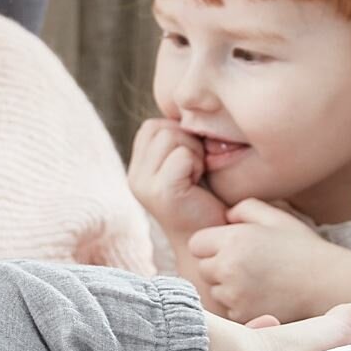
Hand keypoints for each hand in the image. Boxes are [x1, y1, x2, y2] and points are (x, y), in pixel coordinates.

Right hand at [128, 118, 228, 238]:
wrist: (216, 243)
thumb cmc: (210, 201)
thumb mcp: (189, 165)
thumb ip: (179, 141)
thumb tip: (186, 108)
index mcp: (138, 168)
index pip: (154, 126)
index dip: (181, 136)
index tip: (193, 164)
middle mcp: (134, 176)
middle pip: (161, 127)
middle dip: (188, 141)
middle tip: (198, 171)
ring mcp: (143, 185)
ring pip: (171, 137)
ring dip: (194, 152)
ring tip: (198, 177)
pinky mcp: (160, 193)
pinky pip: (182, 155)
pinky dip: (197, 164)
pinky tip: (200, 185)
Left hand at [185, 198, 342, 322]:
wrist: (328, 285)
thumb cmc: (303, 248)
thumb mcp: (276, 218)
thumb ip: (245, 208)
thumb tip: (225, 216)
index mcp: (233, 240)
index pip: (197, 244)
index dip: (212, 244)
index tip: (232, 247)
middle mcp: (229, 267)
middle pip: (203, 268)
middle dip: (218, 266)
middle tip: (249, 265)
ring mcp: (234, 295)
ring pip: (215, 291)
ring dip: (228, 287)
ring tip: (259, 281)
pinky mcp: (242, 316)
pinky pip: (229, 310)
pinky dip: (240, 305)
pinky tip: (263, 296)